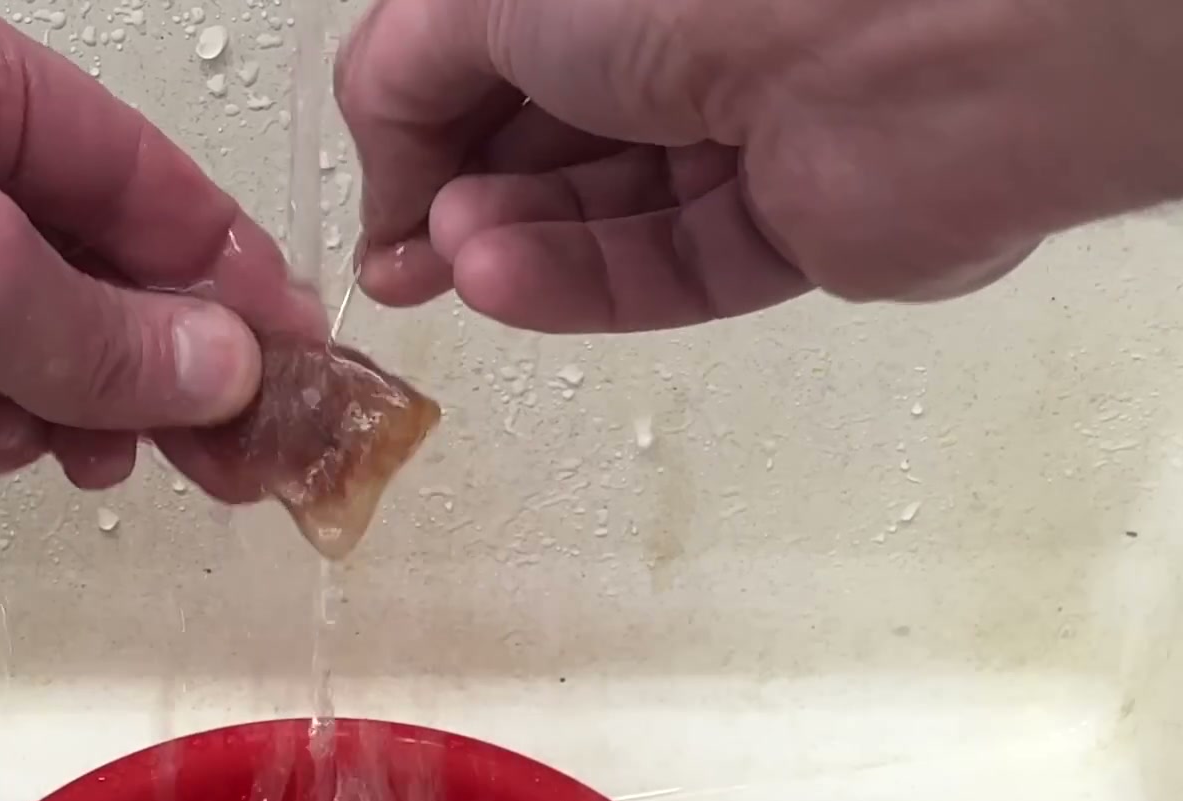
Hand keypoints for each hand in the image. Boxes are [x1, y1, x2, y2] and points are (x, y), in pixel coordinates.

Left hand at [0, 0, 323, 651]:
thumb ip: (121, 335)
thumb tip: (223, 363)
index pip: (128, 163)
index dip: (222, 267)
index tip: (291, 349)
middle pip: (79, 243)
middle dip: (157, 348)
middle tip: (237, 437)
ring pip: (20, 317)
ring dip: (80, 393)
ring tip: (116, 456)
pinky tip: (10, 449)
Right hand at [334, 0, 1182, 330]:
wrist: (898, 47)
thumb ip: (400, 78)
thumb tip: (388, 175)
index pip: (495, 57)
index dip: (422, 132)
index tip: (380, 206)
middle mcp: (687, 37)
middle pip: (544, 140)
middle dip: (457, 198)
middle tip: (404, 258)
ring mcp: (745, 133)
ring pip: (601, 214)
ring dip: (510, 244)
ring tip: (455, 261)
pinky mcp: (794, 224)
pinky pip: (669, 267)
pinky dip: (582, 283)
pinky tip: (504, 285)